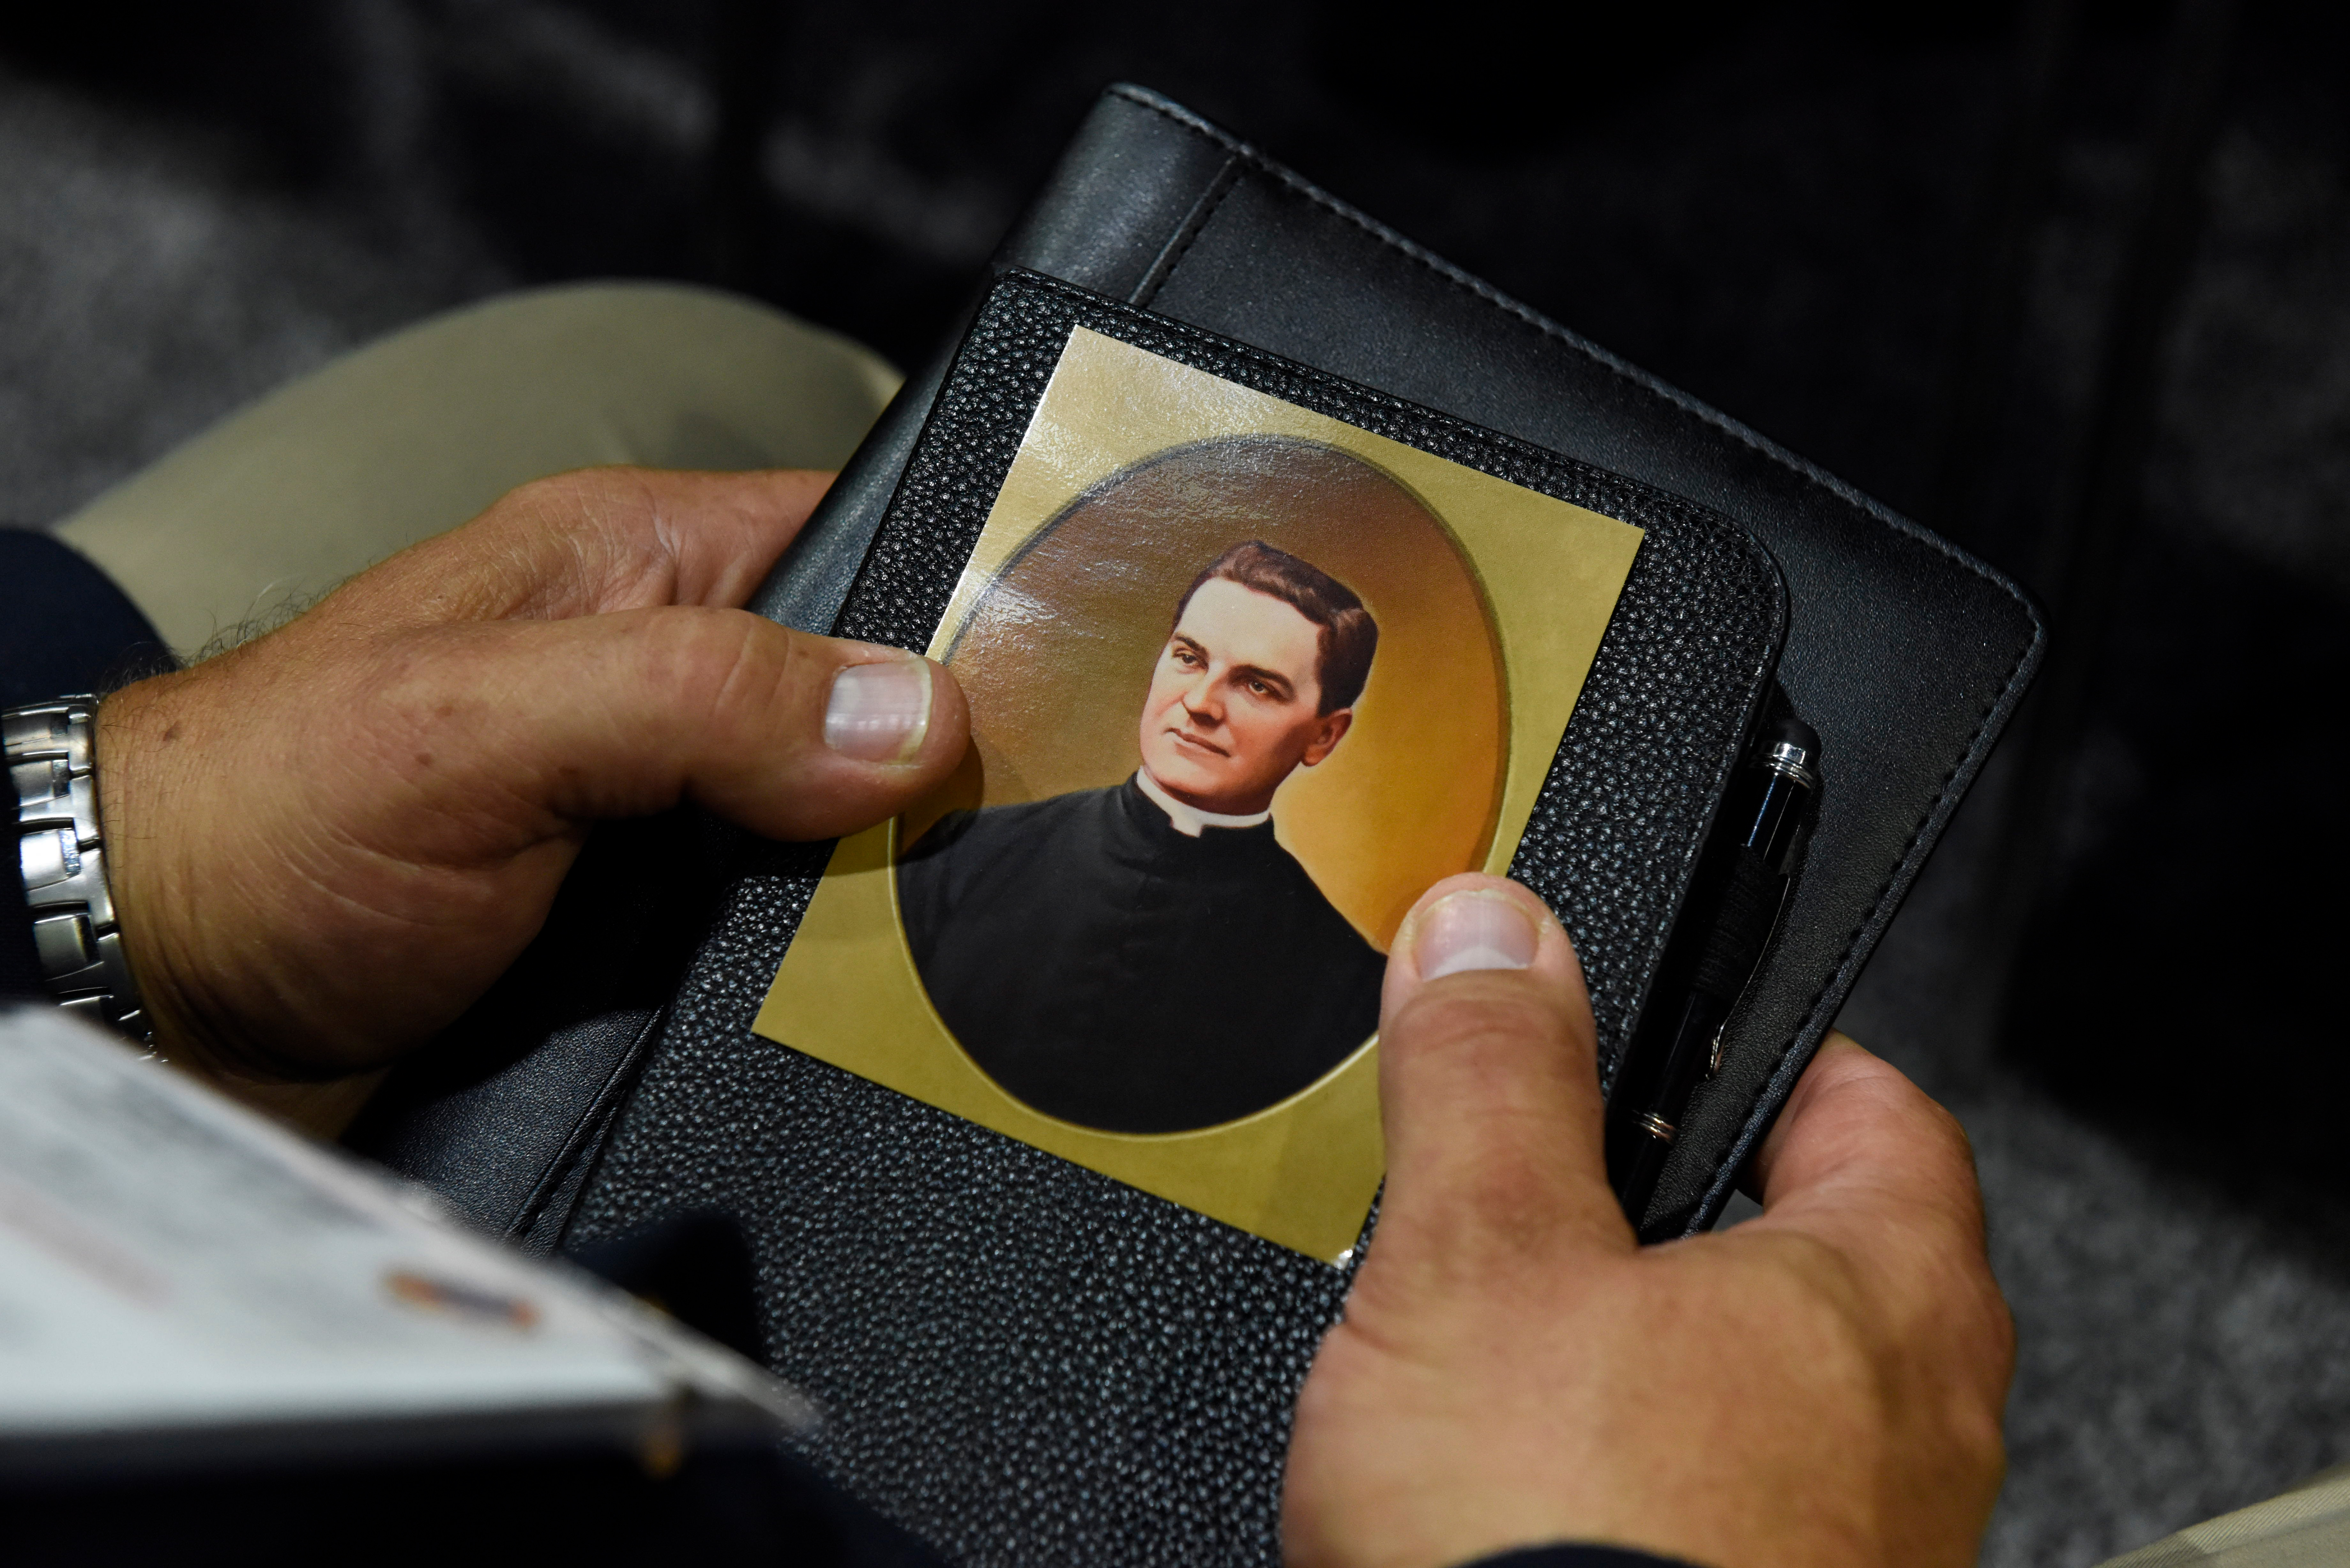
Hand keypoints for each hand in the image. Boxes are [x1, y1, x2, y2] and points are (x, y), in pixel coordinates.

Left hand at [96, 467, 968, 1134]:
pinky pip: (789, 935)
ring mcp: (665, 808)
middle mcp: (664, 680)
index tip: (1054, 692)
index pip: (862, 542)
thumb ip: (697, 699)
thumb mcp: (479, 723)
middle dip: (937, 777)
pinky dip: (827, 970)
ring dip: (885, 893)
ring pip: (846, 833)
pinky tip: (862, 1004)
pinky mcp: (655, 923)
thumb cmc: (270, 818)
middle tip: (1007, 849)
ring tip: (952, 945)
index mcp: (638, 567)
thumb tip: (914, 716)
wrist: (160, 993)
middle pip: (873, 706)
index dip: (963, 603)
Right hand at [1284, 876, 2012, 1567]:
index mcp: (1881, 1301)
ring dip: (1647, 1360)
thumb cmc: (1559, 1552)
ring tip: (1516, 1357)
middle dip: (1679, 1216)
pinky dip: (1634, 1479)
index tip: (1681, 1039)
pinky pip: (1720, 1511)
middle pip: (1814, 1256)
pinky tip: (1532, 1495)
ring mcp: (1857, 1549)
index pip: (1874, 1107)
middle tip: (1560, 1201)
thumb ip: (1492, 1075)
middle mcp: (1908, 1435)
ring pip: (1759, 1395)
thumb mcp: (1479, 1254)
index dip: (1765, 1053)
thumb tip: (1491, 934)